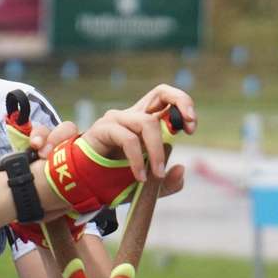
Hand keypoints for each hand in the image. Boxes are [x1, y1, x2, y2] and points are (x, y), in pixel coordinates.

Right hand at [80, 85, 196, 182]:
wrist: (86, 184)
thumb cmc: (115, 178)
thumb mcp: (148, 185)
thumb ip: (166, 182)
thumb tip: (180, 169)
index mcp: (145, 121)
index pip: (166, 98)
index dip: (183, 105)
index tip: (192, 129)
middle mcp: (132, 115)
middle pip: (161, 92)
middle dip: (181, 103)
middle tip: (189, 129)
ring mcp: (116, 119)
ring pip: (147, 123)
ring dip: (157, 151)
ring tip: (157, 174)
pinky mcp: (103, 129)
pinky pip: (128, 139)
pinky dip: (137, 160)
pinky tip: (139, 176)